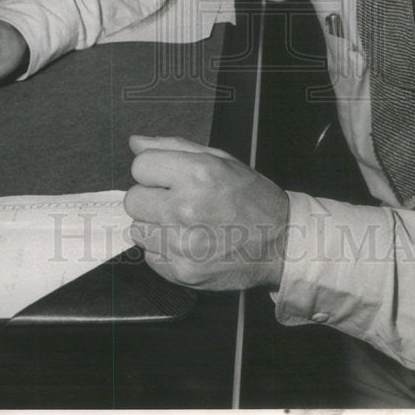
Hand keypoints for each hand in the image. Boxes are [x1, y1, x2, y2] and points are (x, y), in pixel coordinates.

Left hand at [123, 135, 289, 291]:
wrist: (281, 243)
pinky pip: (150, 256)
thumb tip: (136, 142)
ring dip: (155, 226)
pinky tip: (188, 243)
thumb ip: (175, 148)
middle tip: (175, 202)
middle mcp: (186, 208)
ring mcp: (182, 244)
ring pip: (138, 230)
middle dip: (150, 198)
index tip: (167, 178)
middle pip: (133, 200)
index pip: (140, 165)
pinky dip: (163, 250)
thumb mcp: (220, 160)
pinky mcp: (181, 272)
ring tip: (184, 224)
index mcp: (198, 174)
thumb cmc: (252, 199)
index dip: (153, 170)